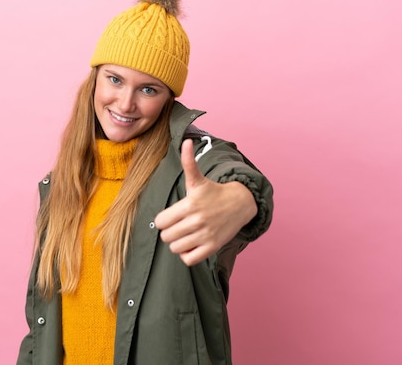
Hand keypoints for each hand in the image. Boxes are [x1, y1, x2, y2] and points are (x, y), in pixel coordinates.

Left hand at [154, 139, 257, 265]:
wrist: (240, 203)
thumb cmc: (213, 192)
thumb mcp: (198, 179)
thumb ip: (188, 162)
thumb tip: (186, 141)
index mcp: (190, 204)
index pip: (160, 222)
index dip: (163, 220)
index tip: (171, 216)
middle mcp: (197, 221)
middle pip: (166, 237)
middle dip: (169, 232)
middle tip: (178, 226)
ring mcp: (205, 235)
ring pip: (175, 248)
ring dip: (178, 243)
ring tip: (185, 235)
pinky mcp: (213, 247)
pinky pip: (189, 260)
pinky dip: (187, 255)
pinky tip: (192, 245)